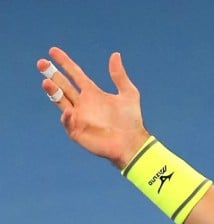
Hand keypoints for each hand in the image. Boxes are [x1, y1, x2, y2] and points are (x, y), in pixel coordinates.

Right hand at [38, 46, 149, 168]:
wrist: (132, 143)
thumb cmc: (132, 120)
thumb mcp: (128, 94)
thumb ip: (119, 76)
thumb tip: (115, 54)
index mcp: (92, 93)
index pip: (75, 74)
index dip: (64, 62)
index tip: (53, 50)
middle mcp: (82, 103)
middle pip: (63, 85)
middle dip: (52, 74)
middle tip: (41, 63)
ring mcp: (78, 116)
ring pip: (60, 100)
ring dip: (52, 91)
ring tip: (46, 81)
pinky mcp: (77, 131)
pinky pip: (68, 121)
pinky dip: (66, 116)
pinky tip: (68, 110)